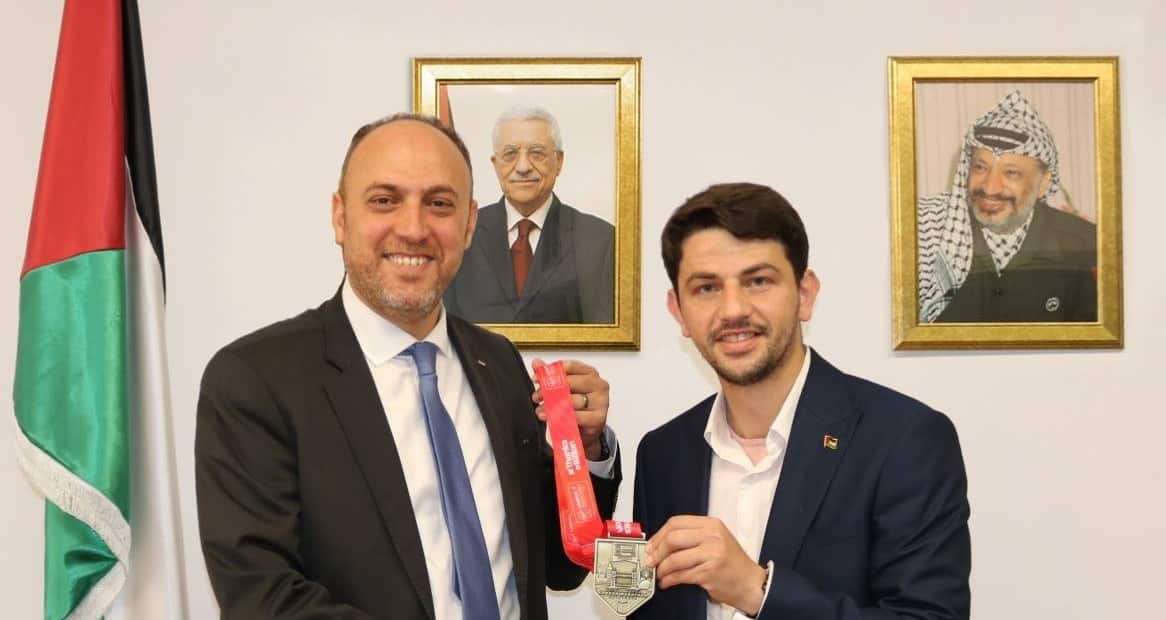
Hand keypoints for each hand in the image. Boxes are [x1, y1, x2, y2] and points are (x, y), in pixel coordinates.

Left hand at [531, 358, 609, 459]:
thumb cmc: (577, 407)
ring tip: (541, 409)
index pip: (572, 366)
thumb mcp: (564, 389)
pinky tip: (551, 418)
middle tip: (537, 396)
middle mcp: (598, 385)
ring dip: (553, 406)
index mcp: (590, 374)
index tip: (538, 378)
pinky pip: (577, 417)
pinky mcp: (598, 418)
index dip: (552, 371)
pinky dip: (562, 418)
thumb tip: (537, 363)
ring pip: (573, 400)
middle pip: (572, 382)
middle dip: (550, 390)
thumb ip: (551, 375)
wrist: (586, 430)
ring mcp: (601, 402)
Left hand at [645, 515, 766, 615]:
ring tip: (659, 574)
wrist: (751, 583)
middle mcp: (712, 536)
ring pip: (675, 559)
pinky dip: (669, 580)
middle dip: (657, 551)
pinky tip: (667, 582)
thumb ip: (692, 537)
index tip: (651, 545)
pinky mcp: (709, 573)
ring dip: (662, 568)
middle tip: (650, 560)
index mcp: (711, 525)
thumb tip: (661, 543)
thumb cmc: (732, 563)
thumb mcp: (716, 540)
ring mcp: (712, 554)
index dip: (659, 535)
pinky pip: (681, 575)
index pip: (677, 522)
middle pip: (673, 538)